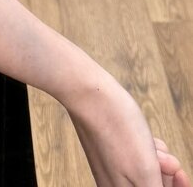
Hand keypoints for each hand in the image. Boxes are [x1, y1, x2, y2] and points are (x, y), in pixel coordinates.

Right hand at [64, 66, 190, 185]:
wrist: (89, 94)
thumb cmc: (116, 129)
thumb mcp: (146, 172)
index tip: (181, 174)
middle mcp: (113, 186)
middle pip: (152, 185)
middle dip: (165, 172)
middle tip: (164, 156)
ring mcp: (110, 170)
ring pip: (146, 171)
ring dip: (156, 157)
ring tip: (150, 142)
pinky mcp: (110, 154)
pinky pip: (136, 158)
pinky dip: (145, 148)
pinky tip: (144, 137)